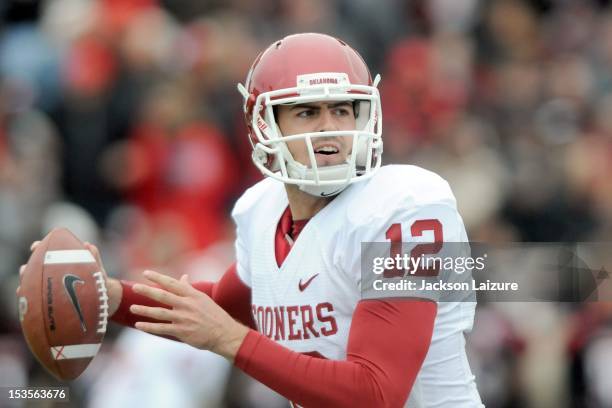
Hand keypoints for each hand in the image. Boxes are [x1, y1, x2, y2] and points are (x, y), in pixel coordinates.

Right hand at [17, 240, 122, 316]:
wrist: (102, 300)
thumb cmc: (97, 280)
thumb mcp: (97, 270)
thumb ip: (93, 257)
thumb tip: (88, 245)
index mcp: (63, 262)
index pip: (48, 251)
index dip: (39, 247)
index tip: (34, 246)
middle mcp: (53, 273)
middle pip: (36, 267)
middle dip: (28, 267)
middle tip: (24, 269)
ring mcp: (50, 286)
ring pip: (32, 282)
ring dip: (26, 282)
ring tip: (22, 285)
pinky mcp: (50, 299)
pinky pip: (37, 298)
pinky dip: (29, 298)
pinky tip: (25, 299)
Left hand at [129, 270, 248, 360]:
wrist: (224, 333)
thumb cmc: (214, 315)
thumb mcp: (203, 298)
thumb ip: (190, 289)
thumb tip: (183, 277)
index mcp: (192, 295)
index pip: (172, 283)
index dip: (158, 278)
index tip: (146, 273)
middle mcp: (186, 305)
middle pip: (163, 295)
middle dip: (147, 290)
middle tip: (134, 287)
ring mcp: (183, 318)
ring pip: (159, 312)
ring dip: (144, 310)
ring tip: (132, 307)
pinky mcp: (181, 331)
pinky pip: (161, 328)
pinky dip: (149, 327)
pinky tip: (139, 325)